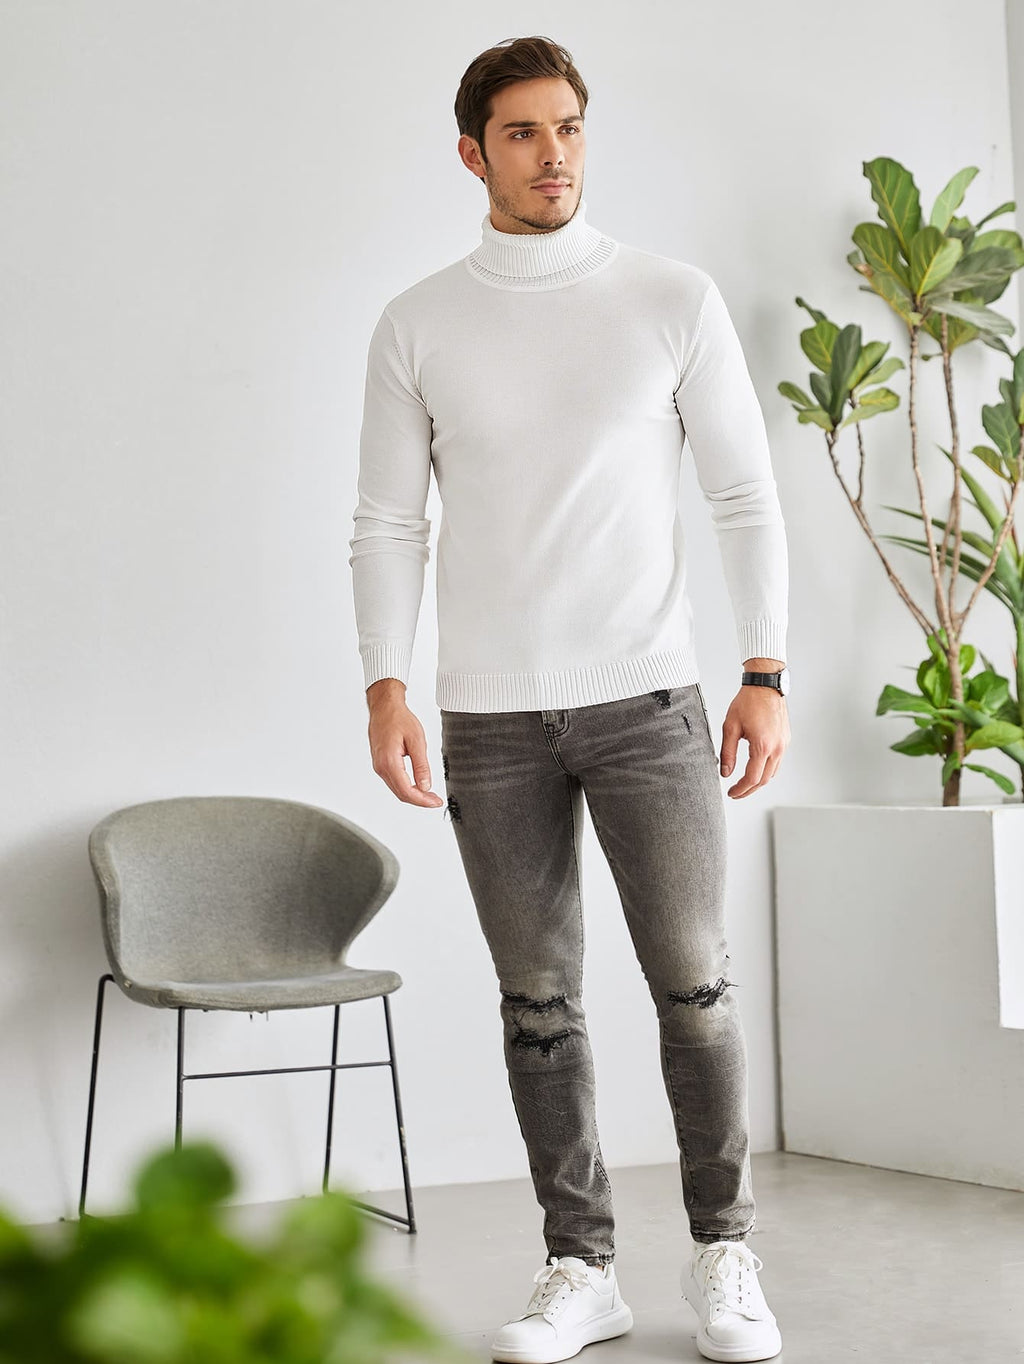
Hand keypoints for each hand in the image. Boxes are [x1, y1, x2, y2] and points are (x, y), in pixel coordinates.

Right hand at [366, 681, 445, 808]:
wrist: (384, 708)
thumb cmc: (398, 719)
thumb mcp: (416, 740)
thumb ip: (421, 765)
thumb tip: (425, 786)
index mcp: (389, 761)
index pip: (406, 791)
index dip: (422, 800)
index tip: (435, 802)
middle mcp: (381, 767)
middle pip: (401, 794)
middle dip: (420, 800)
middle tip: (435, 800)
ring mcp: (379, 766)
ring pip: (397, 789)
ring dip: (414, 795)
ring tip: (430, 795)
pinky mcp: (381, 764)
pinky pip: (394, 782)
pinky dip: (407, 787)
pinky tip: (418, 786)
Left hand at [719, 686, 789, 798]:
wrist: (765, 685)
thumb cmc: (748, 702)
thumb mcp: (730, 727)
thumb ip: (727, 752)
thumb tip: (725, 772)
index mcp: (763, 745)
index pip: (752, 778)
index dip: (741, 789)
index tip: (731, 793)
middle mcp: (777, 747)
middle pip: (764, 780)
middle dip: (749, 790)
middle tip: (736, 793)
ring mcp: (784, 744)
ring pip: (773, 773)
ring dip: (759, 781)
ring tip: (744, 784)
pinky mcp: (786, 740)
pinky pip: (777, 762)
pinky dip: (767, 770)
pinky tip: (756, 769)